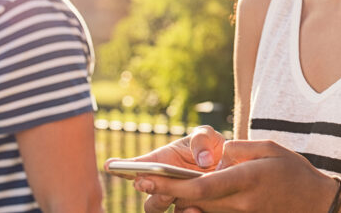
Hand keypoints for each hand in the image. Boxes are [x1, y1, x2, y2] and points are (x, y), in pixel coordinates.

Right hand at [104, 125, 224, 210]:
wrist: (229, 164)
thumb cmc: (211, 146)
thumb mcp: (206, 136)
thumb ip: (202, 141)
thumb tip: (203, 160)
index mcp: (159, 160)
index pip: (135, 165)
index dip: (120, 166)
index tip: (111, 165)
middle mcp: (161, 182)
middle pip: (144, 189)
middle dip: (144, 185)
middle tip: (146, 181)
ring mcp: (174, 197)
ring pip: (157, 206)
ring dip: (160, 200)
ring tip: (169, 194)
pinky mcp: (190, 207)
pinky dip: (187, 212)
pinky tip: (195, 208)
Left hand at [132, 140, 336, 212]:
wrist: (316, 203)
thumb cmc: (294, 171)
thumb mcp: (270, 147)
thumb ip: (240, 148)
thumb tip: (217, 153)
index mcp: (248, 178)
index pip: (203, 187)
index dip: (172, 186)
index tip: (148, 178)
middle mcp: (241, 202)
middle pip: (195, 202)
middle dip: (166, 193)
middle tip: (140, 182)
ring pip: (202, 210)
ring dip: (178, 201)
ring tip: (158, 189)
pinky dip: (198, 208)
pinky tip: (185, 201)